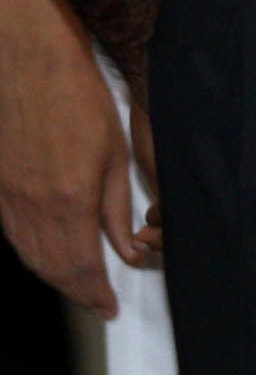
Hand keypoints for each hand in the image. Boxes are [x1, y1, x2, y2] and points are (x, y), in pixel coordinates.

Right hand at [0, 3, 148, 312]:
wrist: (26, 65)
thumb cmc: (76, 99)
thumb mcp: (113, 152)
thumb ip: (115, 206)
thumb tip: (125, 246)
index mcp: (69, 202)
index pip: (81, 267)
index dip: (94, 295)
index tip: (108, 309)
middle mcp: (32, 209)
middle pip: (52, 269)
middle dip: (76, 293)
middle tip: (96, 304)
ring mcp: (7, 201)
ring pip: (29, 256)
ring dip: (54, 278)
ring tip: (78, 288)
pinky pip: (13, 236)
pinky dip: (32, 255)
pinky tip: (46, 256)